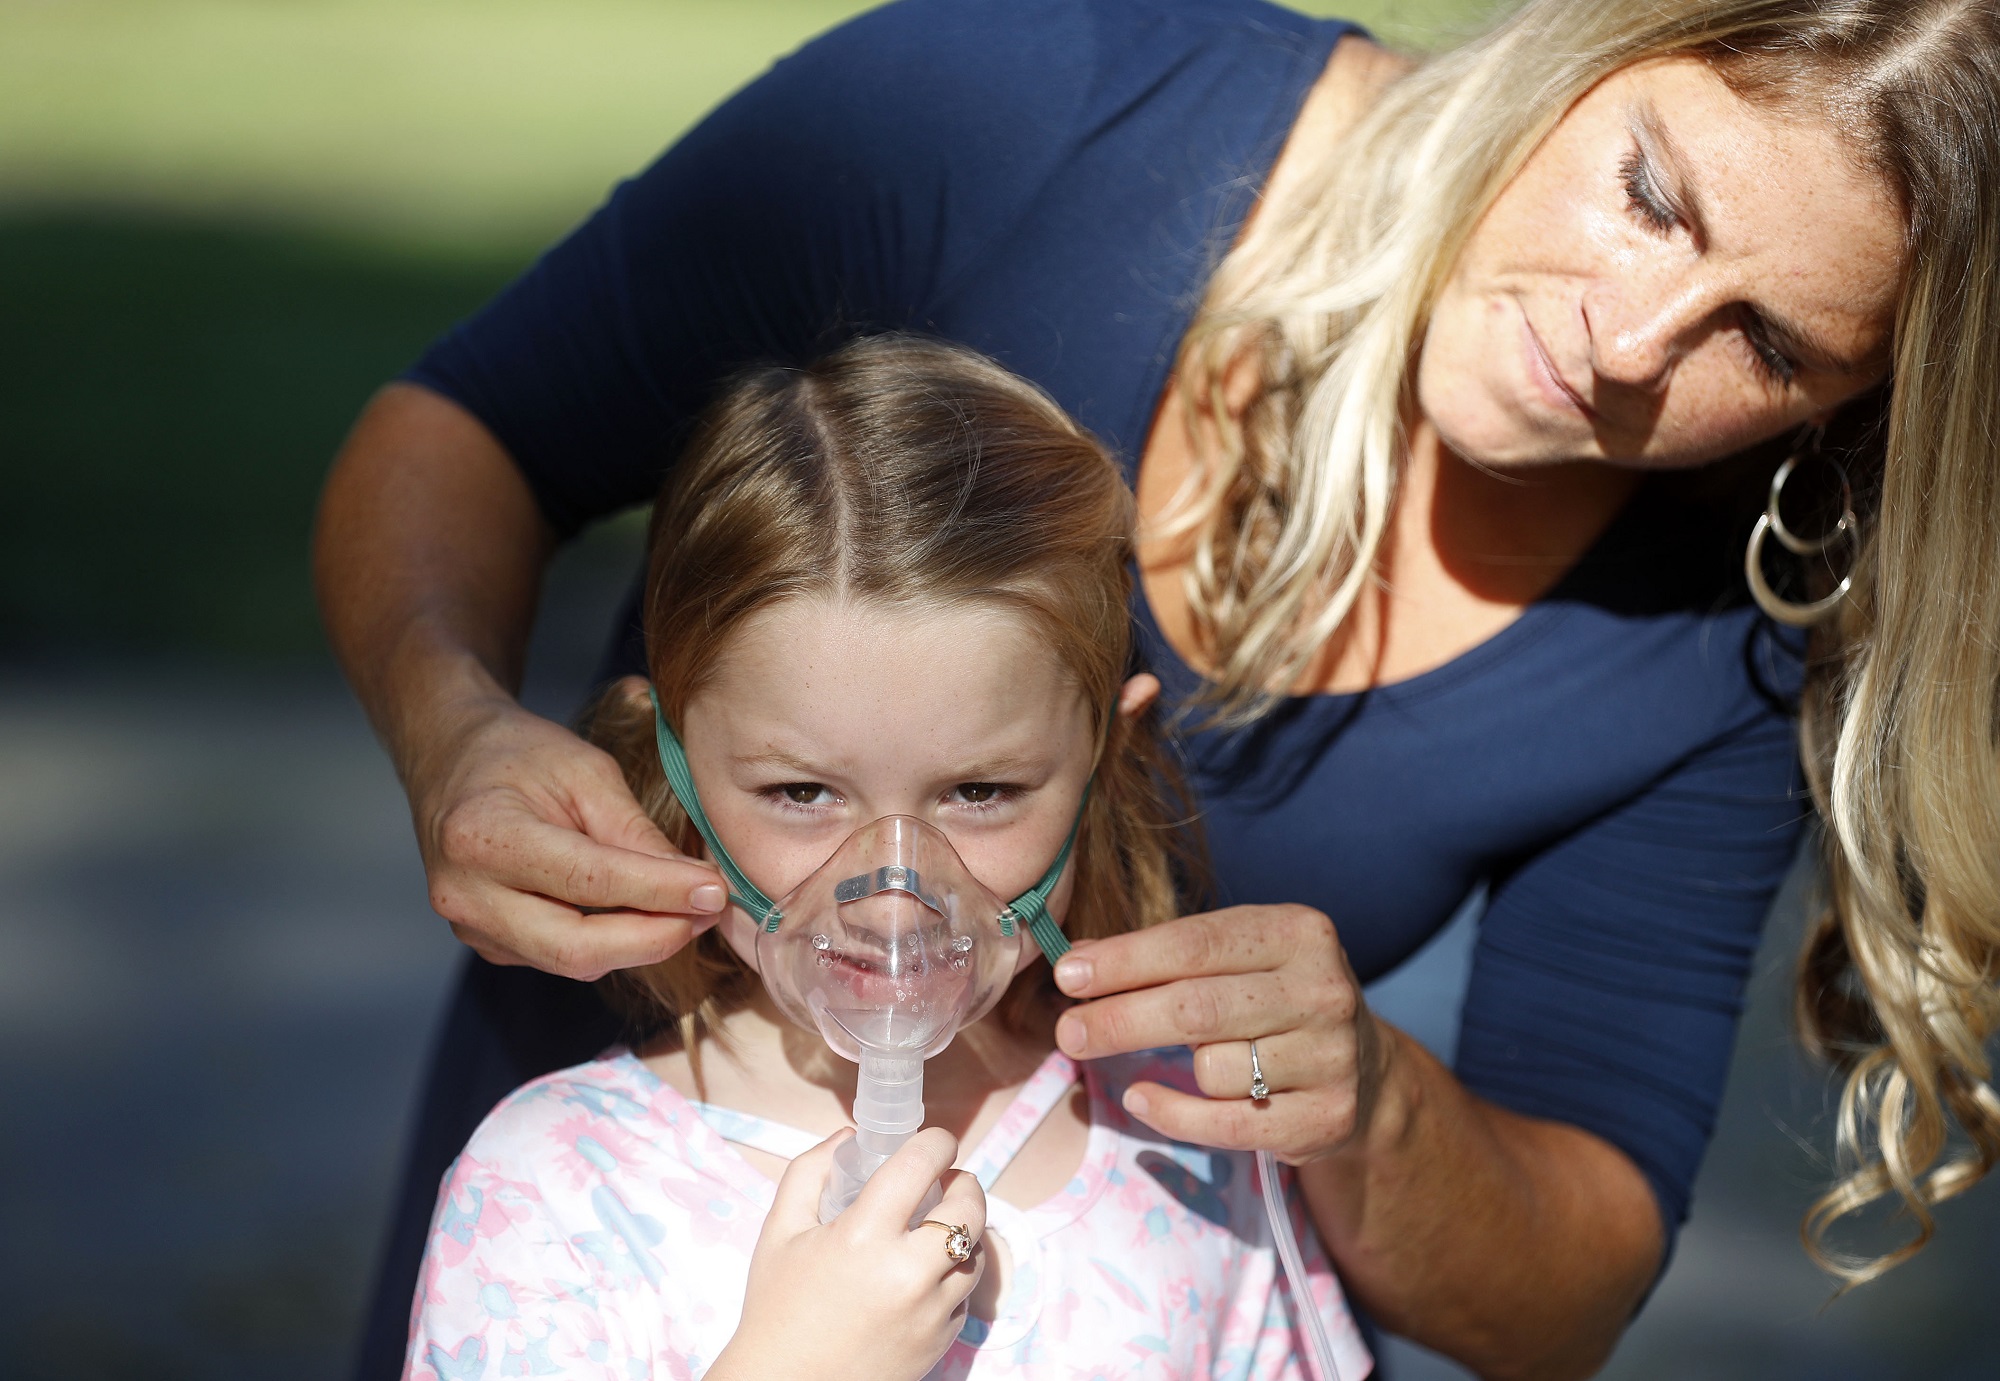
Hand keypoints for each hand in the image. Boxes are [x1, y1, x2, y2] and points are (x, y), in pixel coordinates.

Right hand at [407, 689, 728, 979]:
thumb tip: (695, 887)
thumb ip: (635, 833)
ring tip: (685, 909)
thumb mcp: (587, 772)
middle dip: (654, 938)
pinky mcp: (487, 943)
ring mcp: (471, 927)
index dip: (659, 893)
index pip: (588, 883)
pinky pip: (559, 956)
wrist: (452, 759)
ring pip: (572, 960)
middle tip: (707, 912)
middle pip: (575, 948)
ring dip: (638, 943)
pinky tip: (640, 913)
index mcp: (483, 837)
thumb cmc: (521, 755)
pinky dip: (609, 941)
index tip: (714, 890)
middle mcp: (466, 894)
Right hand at [712, 1128, 985, 1380]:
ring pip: (975, 1252)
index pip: (920, 1166)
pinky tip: (926, 1274)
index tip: (936, 1142)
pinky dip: (953, 1276)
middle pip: (969, 1208)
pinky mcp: (940, 1342)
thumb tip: (850, 1136)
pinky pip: (965, 1295)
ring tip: (937, 1228)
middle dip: (963, 1184)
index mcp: (863, 1237)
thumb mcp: (779, 1231)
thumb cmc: (777, 1307)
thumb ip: (810, 1172)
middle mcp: (906, 1273)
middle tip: (947, 1182)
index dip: (936, 1142)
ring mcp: (929, 1312)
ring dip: (963, 1231)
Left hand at [1051, 904, 1386, 1163]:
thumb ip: (1161, 955)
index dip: (1125, 961)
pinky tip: (1142, 1099)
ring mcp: (1332, 1057)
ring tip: (1181, 1061)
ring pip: (1212, 1069)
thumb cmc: (1272, 998)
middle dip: (1120, 1019)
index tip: (1068, 975)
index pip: (1195, 944)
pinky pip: (1225, 1124)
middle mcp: (1323, 990)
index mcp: (1297, 933)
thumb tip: (1076, 959)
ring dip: (1175, 1069)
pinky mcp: (1328, 1117)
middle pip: (1196, 1009)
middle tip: (1068, 1033)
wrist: (1364, 1066)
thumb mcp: (1233, 957)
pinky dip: (1173, 1115)